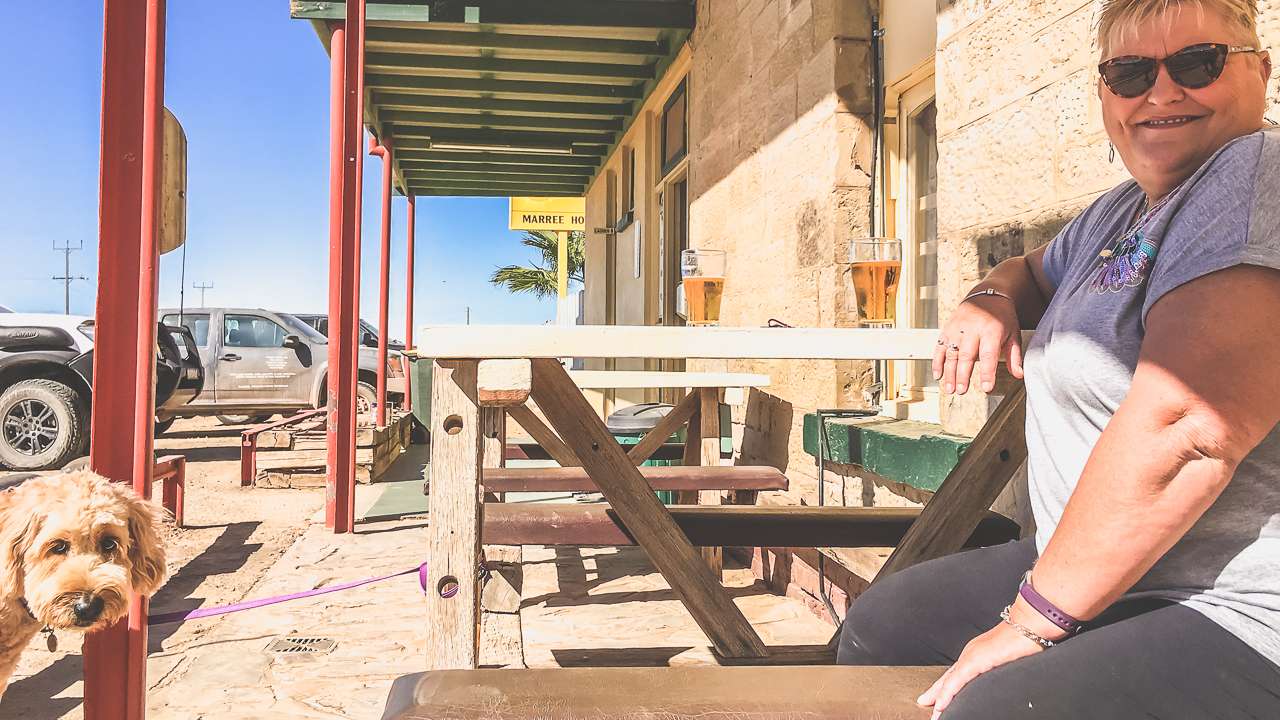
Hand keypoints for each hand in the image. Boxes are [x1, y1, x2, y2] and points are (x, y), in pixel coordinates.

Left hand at [916, 622, 1044, 718]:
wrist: (1032, 623)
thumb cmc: (1027, 638)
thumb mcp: (1009, 660)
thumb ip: (1000, 670)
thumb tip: (1001, 681)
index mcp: (977, 653)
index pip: (957, 674)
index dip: (946, 687)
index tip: (938, 698)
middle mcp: (970, 653)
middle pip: (948, 678)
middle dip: (937, 693)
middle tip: (925, 704)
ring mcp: (972, 655)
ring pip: (949, 682)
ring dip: (940, 698)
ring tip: (933, 713)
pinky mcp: (976, 660)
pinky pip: (957, 680)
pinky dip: (948, 694)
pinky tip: (941, 705)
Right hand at [932, 295, 1022, 394]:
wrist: (986, 296)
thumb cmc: (1001, 318)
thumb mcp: (1012, 334)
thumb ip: (1014, 356)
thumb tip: (1019, 375)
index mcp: (991, 330)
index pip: (989, 355)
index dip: (987, 372)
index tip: (986, 387)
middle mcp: (972, 329)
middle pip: (966, 355)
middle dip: (963, 375)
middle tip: (962, 391)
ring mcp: (957, 328)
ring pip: (951, 353)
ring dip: (949, 372)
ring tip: (950, 389)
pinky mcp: (947, 328)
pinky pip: (939, 347)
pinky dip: (937, 361)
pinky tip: (938, 375)